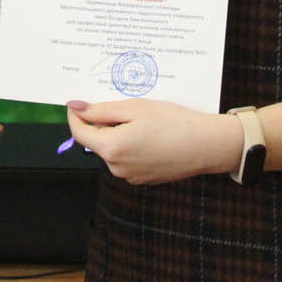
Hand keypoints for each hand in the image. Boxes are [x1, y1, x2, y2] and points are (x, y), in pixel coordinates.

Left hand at [66, 99, 239, 185]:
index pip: (80, 133)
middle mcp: (117, 167)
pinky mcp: (143, 179)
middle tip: (120, 104)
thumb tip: (75, 108)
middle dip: (102, 123)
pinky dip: (131, 145)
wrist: (206, 145)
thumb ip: (101, 110)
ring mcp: (131, 176)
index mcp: (111, 148)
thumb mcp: (134, 108)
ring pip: (113, 150)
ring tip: (141, 118)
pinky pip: (128, 159)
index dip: (76, 116)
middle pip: (97, 141)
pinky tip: (150, 133)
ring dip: (118, 133)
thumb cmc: (173, 123)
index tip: (79, 102)